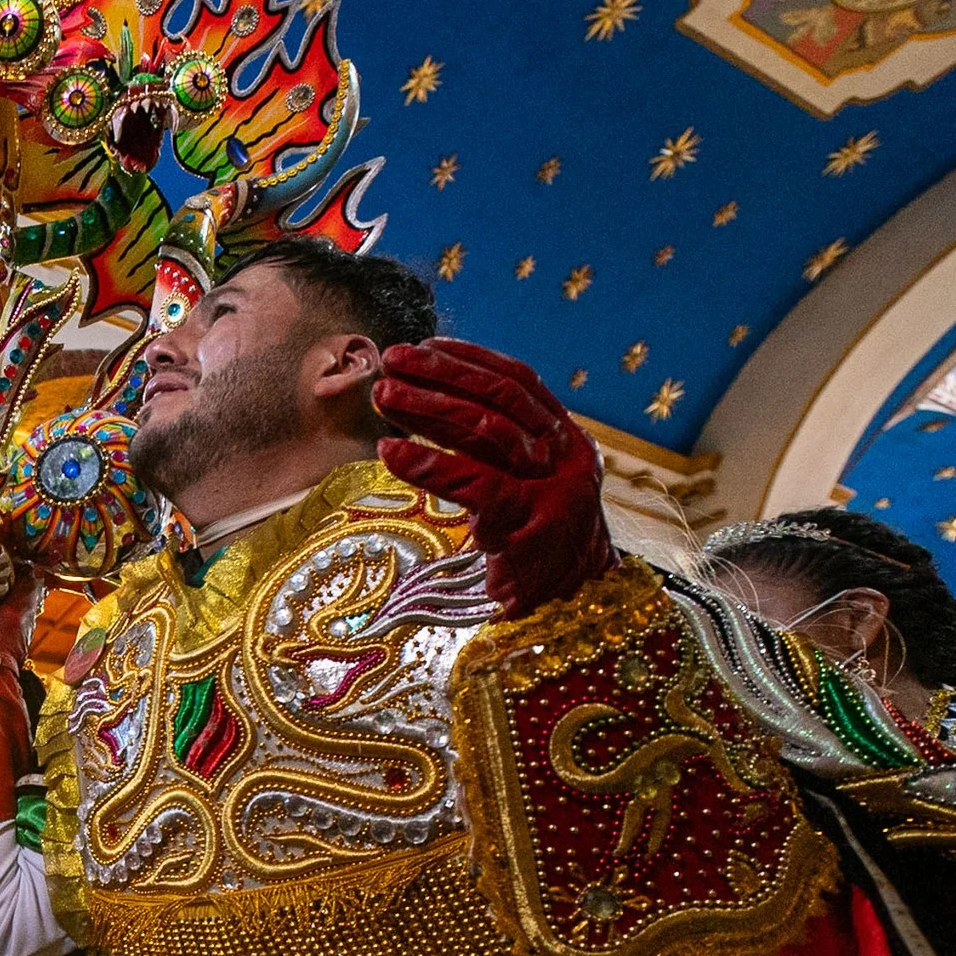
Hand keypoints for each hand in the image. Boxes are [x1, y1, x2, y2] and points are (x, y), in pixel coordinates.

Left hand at [373, 338, 616, 617]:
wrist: (572, 610)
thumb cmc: (534, 549)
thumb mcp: (518, 486)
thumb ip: (488, 449)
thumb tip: (426, 402)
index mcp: (568, 440)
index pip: (520, 382)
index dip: (472, 358)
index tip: (426, 344)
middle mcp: (567, 457)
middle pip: (500, 400)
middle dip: (442, 375)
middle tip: (391, 361)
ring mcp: (552, 491)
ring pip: (487, 432)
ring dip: (428, 407)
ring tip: (382, 396)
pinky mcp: (528, 527)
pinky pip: (474, 484)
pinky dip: (428, 464)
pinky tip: (390, 451)